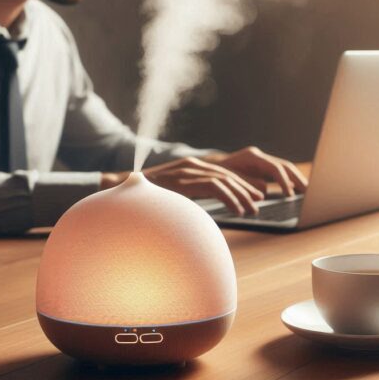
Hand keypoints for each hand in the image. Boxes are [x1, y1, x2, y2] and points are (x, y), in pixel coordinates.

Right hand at [105, 156, 265, 215]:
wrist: (119, 193)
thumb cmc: (144, 200)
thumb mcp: (170, 197)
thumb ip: (187, 199)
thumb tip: (198, 214)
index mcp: (189, 167)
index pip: (221, 172)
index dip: (240, 183)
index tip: (254, 195)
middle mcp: (190, 165)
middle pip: (226, 174)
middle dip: (246, 188)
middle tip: (259, 202)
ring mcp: (186, 171)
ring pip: (224, 180)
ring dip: (241, 195)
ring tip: (252, 210)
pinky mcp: (184, 180)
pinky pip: (214, 187)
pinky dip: (230, 199)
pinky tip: (238, 211)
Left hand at [203, 146, 307, 197]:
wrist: (208, 168)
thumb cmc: (215, 175)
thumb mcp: (230, 180)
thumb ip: (247, 183)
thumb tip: (264, 190)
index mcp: (252, 157)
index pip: (275, 168)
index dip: (284, 181)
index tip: (289, 195)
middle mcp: (258, 156)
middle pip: (284, 165)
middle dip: (297, 178)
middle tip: (308, 191)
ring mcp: (260, 161)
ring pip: (284, 168)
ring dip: (295, 179)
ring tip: (307, 191)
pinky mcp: (261, 168)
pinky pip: (278, 173)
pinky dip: (288, 181)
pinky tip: (295, 190)